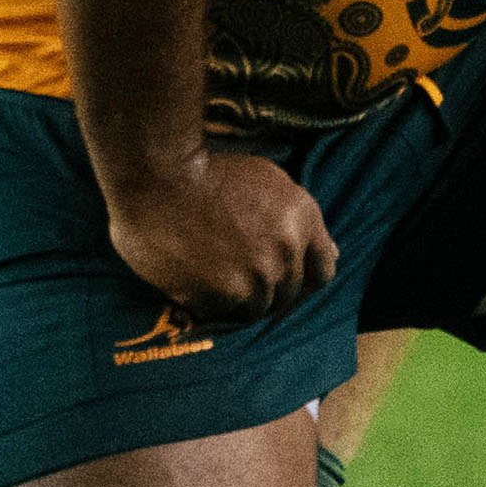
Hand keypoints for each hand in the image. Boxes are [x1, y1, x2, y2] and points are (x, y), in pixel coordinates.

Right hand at [100, 147, 338, 326]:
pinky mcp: (224, 297)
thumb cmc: (203, 171)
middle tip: (229, 271)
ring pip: (255, 308)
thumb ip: (298, 219)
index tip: (281, 276)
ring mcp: (257, 277)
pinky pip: (221, 315)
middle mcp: (286, 251)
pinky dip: (205, 305)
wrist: (153, 174)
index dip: (304, 278)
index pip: (324, 269)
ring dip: (233, 299)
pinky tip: (186, 282)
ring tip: (204, 275)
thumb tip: (331, 253)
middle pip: (287, 293)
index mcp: (302, 218)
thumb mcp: (265, 179)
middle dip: (262, 286)